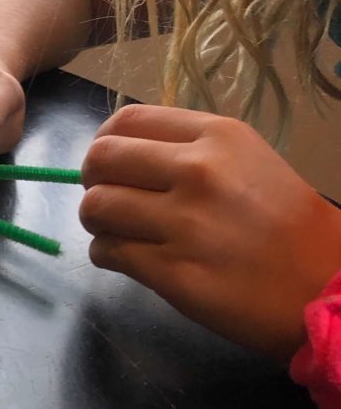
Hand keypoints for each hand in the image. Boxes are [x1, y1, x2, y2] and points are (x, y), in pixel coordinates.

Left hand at [80, 104, 340, 360]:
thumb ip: (184, 151)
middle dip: (92, 182)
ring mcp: (183, 223)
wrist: (325, 287)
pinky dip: (106, 255)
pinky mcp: (172, 271)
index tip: (110, 165)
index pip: (125, 122)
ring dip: (96, 223)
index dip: (104, 143)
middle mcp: (196, 172)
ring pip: (95, 207)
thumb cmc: (285, 224)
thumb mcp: (245, 161)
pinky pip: (107, 252)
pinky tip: (128, 259)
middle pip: (100, 160)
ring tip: (118, 232)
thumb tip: (120, 155)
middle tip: (108, 201)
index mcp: (216, 136)